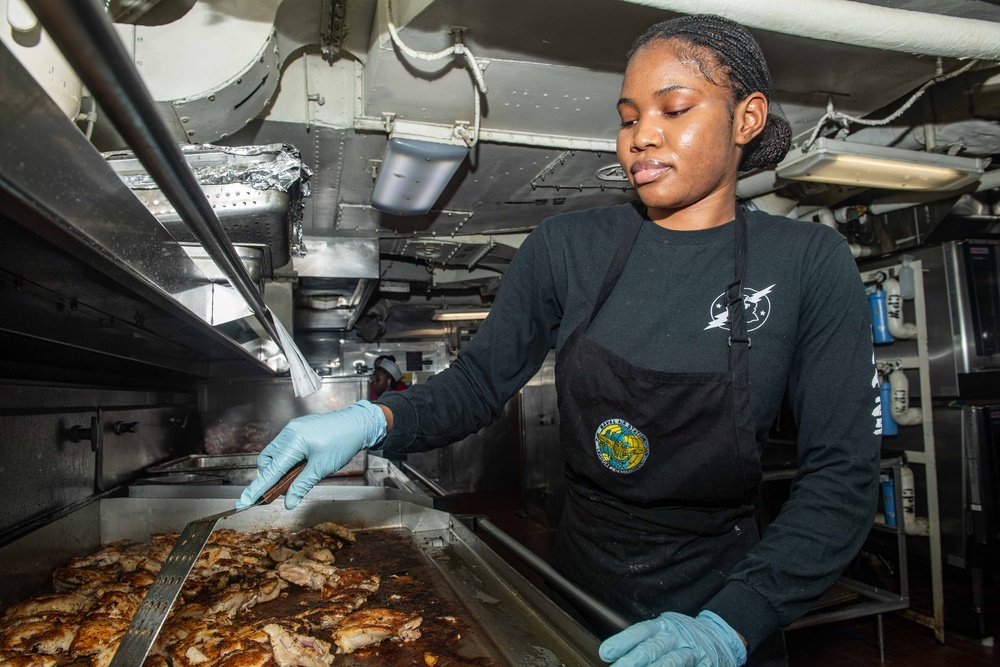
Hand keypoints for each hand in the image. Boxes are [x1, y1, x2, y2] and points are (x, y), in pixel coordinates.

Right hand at [236, 401, 386, 510]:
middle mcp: (289, 432)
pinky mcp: (299, 429)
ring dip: (280, 468)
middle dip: (270, 476)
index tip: (243, 501)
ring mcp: (293, 429)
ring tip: (297, 477)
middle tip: (283, 490)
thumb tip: (289, 502)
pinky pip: (285, 447)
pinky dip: (288, 460)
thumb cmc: (343, 442)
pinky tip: (301, 466)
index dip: (256, 488)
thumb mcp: (322, 468)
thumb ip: (302, 485)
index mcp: (293, 441)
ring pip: (275, 454)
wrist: (359, 424)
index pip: (270, 470)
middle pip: (267, 460)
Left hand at [599, 610, 746, 666]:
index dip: (622, 642)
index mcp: (663, 626)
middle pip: (651, 648)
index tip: (605, 652)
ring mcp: (690, 651)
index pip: (640, 632)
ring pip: (671, 661)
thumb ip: (642, 641)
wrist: (720, 635)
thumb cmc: (683, 636)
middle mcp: (675, 637)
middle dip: (632, 661)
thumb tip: (609, 654)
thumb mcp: (663, 631)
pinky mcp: (704, 664)